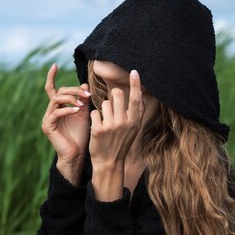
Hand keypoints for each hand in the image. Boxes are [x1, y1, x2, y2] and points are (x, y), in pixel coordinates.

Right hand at [41, 63, 91, 184]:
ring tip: (82, 103)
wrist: (77, 154)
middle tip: (87, 94)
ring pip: (56, 100)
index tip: (55, 65)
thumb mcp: (84, 113)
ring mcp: (47, 118)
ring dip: (70, 98)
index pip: (52, 88)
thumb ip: (83, 99)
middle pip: (58, 92)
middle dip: (74, 91)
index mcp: (57, 107)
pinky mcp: (48, 126)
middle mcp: (50, 111)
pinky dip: (67, 109)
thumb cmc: (81, 135)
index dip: (51, 76)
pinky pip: (56, 113)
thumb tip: (84, 84)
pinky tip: (76, 110)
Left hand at [88, 69, 145, 200]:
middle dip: (113, 96)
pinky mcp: (98, 129)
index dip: (136, 84)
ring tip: (105, 121)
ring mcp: (111, 126)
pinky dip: (95, 118)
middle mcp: (124, 122)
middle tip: (112, 106)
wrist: (109, 162)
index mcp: (134, 122)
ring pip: (104, 103)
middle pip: (117, 94)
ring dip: (103, 109)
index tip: (134, 71)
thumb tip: (140, 95)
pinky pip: (94, 112)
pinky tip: (97, 127)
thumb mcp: (133, 130)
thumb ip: (136, 113)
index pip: (136, 98)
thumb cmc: (121, 143)